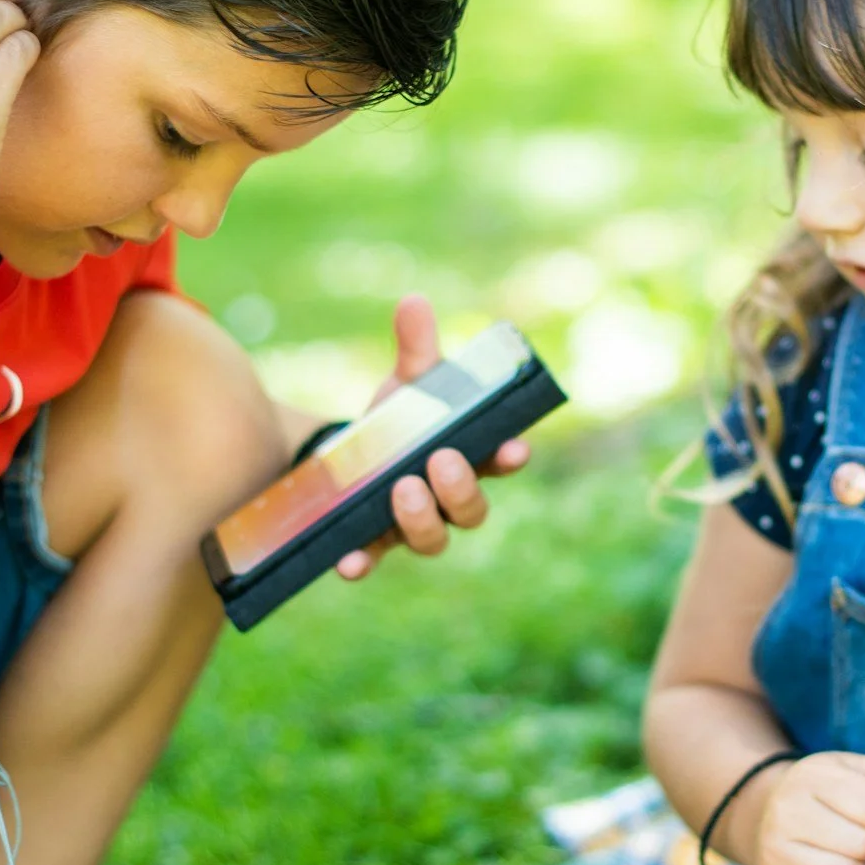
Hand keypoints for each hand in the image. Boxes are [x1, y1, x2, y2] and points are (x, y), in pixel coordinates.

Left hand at [335, 294, 530, 580]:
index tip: (515, 448)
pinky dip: (362, 562)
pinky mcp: (371, 543)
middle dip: (462, 489)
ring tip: (403, 489)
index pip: (500, 461)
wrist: (349, 457)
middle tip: (442, 461)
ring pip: (433, 540)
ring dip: (422, 519)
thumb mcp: (408, 383)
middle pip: (471, 511)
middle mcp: (446, 500)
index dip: (510, 458)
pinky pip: (372, 560)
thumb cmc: (398, 421)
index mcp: (468, 457)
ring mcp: (410, 525)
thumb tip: (413, 301)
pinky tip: (349, 562)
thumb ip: (416, 349)